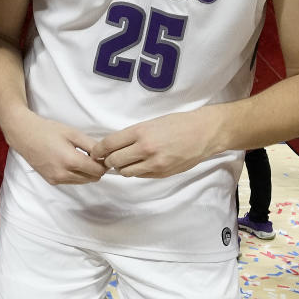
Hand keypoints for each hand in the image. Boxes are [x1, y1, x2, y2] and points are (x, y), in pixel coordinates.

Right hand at [13, 113, 106, 185]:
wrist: (24, 135)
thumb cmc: (48, 131)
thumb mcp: (73, 133)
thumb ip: (91, 145)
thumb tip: (104, 155)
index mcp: (70, 161)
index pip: (97, 171)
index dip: (103, 163)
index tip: (102, 155)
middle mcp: (63, 174)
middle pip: (92, 178)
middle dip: (96, 168)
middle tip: (92, 155)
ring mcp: (56, 179)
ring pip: (82, 181)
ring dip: (86, 172)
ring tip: (80, 157)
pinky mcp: (51, 181)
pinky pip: (71, 181)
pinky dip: (76, 174)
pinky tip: (70, 162)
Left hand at [91, 111, 212, 178]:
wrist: (203, 133)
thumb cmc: (178, 123)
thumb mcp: (151, 123)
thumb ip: (133, 135)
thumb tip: (114, 146)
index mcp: (140, 132)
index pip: (109, 144)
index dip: (98, 150)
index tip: (95, 152)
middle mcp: (145, 149)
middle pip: (114, 161)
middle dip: (109, 160)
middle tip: (110, 158)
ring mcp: (154, 163)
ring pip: (125, 172)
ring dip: (122, 167)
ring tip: (127, 161)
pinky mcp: (161, 173)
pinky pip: (140, 175)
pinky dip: (136, 171)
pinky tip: (141, 164)